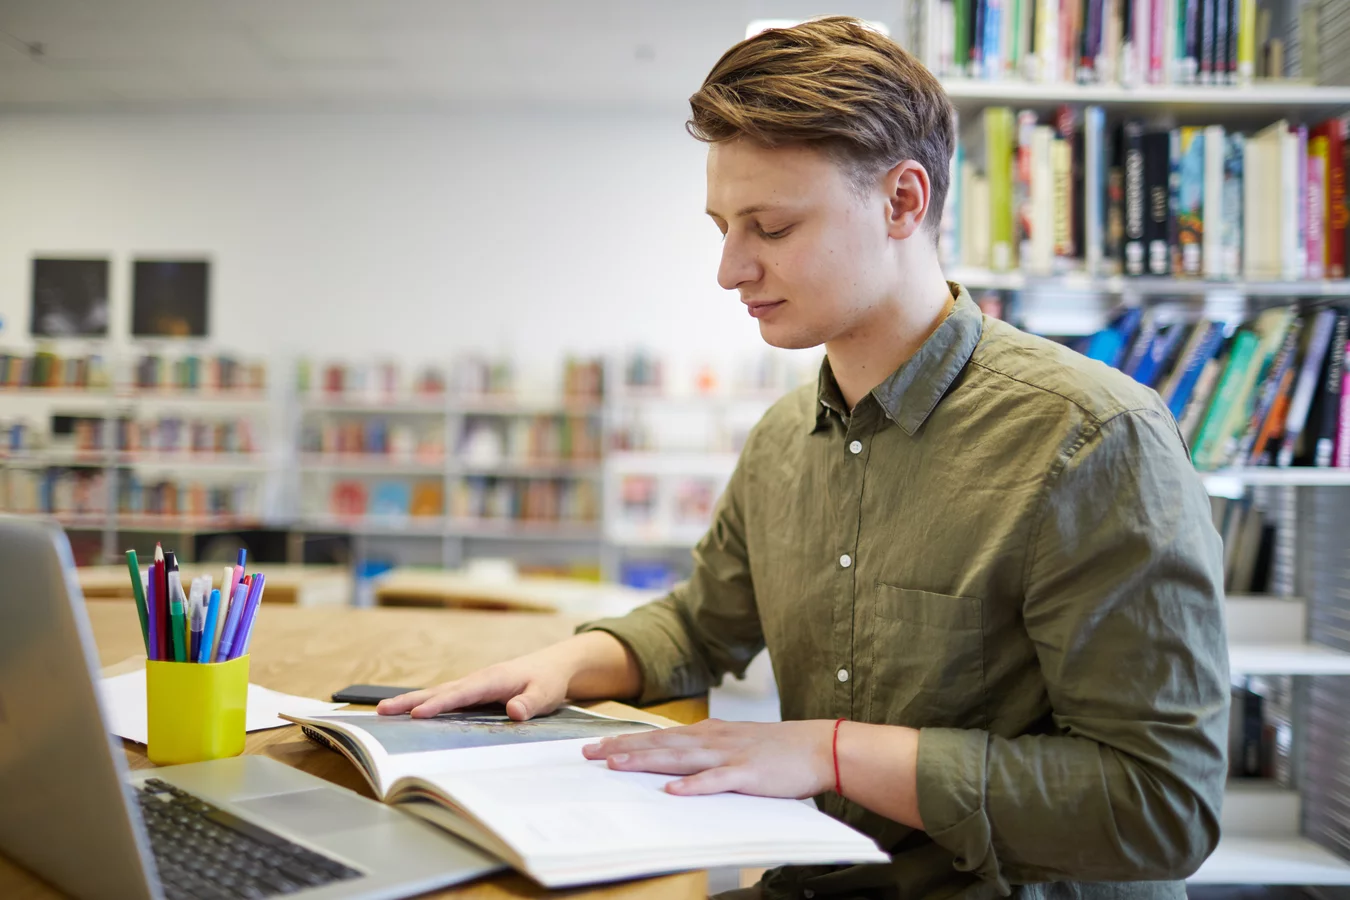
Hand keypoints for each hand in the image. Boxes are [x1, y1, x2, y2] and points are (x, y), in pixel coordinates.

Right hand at [376, 652, 570, 720]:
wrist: (552, 666)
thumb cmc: (547, 681)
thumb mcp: (546, 694)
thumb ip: (530, 703)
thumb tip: (514, 712)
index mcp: (492, 679)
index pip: (461, 694)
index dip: (439, 705)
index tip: (417, 715)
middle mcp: (477, 680)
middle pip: (439, 691)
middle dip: (410, 701)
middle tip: (382, 710)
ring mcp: (472, 685)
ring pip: (437, 693)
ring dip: (411, 701)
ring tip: (383, 711)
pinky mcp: (472, 692)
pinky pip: (445, 698)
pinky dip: (424, 704)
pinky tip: (408, 714)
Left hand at [581, 718, 835, 797]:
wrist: (819, 745)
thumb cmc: (778, 749)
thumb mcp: (736, 743)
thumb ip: (707, 750)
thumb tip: (677, 760)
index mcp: (709, 734)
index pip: (659, 737)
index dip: (627, 741)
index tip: (596, 746)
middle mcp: (712, 740)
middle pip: (660, 744)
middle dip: (623, 749)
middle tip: (588, 754)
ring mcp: (729, 756)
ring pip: (679, 758)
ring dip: (646, 761)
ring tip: (615, 765)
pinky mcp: (748, 774)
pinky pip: (717, 781)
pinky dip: (694, 786)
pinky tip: (673, 792)